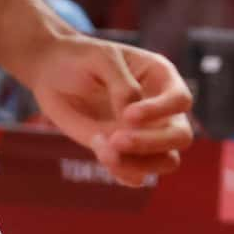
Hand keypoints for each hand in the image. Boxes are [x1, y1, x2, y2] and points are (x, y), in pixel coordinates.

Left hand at [26, 37, 194, 185]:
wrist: (52, 72)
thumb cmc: (82, 58)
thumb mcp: (102, 59)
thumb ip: (122, 86)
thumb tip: (132, 120)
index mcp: (162, 79)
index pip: (180, 100)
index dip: (160, 111)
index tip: (128, 115)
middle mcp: (162, 110)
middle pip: (181, 136)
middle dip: (152, 142)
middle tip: (117, 140)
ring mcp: (145, 134)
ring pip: (166, 161)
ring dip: (139, 163)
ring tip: (104, 152)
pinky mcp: (125, 153)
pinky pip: (138, 175)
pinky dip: (123, 173)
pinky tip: (100, 153)